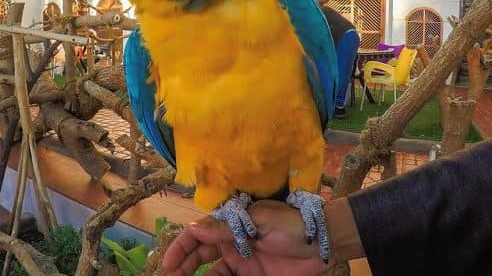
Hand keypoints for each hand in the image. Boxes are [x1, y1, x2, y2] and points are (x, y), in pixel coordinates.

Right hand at [162, 200, 333, 275]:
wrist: (324, 243)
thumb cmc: (293, 224)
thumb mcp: (260, 220)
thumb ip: (228, 226)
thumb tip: (194, 228)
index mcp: (231, 224)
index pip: (198, 235)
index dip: (180, 248)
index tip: (167, 265)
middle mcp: (232, 243)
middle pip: (198, 257)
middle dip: (181, 268)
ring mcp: (242, 263)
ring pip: (210, 274)